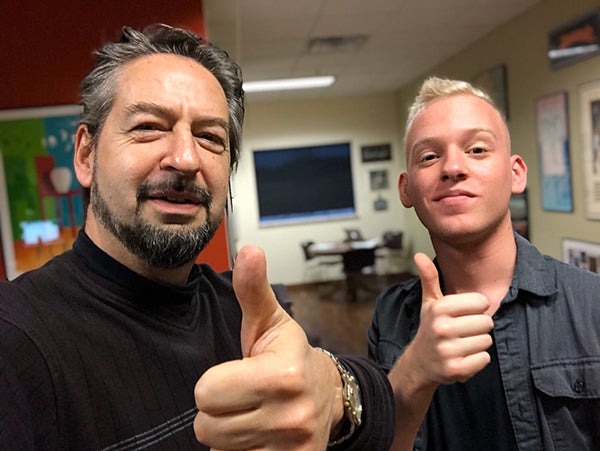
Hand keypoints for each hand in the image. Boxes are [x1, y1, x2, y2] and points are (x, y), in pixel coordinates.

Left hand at [193, 245, 343, 449]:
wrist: (329, 395)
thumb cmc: (290, 355)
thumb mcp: (269, 321)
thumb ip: (252, 289)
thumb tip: (248, 251)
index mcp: (282, 374)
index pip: (205, 392)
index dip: (213, 382)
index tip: (235, 375)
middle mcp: (291, 415)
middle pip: (206, 425)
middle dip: (217, 410)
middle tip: (241, 396)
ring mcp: (292, 446)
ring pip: (218, 448)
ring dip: (227, 432)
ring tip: (251, 413)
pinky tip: (259, 433)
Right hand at [404, 253, 493, 387]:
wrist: (420, 362)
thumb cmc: (430, 327)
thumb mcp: (429, 302)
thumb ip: (429, 277)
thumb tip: (419, 255)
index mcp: (439, 308)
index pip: (481, 302)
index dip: (476, 308)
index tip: (463, 314)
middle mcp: (442, 328)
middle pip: (486, 322)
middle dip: (478, 327)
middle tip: (462, 331)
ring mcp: (448, 350)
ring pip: (487, 341)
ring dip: (478, 343)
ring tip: (462, 344)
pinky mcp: (456, 369)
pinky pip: (484, 359)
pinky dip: (477, 359)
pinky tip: (463, 357)